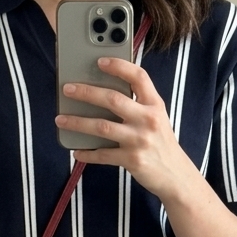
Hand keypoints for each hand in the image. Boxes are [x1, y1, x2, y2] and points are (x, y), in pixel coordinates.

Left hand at [55, 58, 191, 201]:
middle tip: (67, 89)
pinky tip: (77, 151)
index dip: (119, 66)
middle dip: (86, 92)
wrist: (175, 175)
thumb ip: (138, 103)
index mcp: (154, 105)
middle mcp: (148, 119)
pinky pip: (103, 155)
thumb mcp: (157, 118)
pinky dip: (88, 153)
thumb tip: (104, 92)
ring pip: (102, 127)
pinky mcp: (132, 160)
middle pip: (113, 99)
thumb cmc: (160, 143)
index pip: (138, 77)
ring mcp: (140, 140)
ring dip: (78, 122)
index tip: (100, 61)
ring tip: (61, 119)